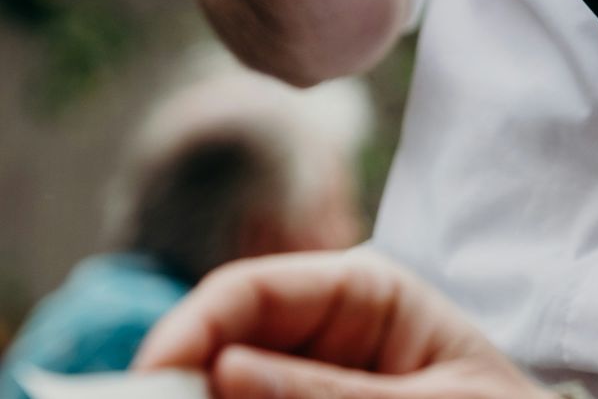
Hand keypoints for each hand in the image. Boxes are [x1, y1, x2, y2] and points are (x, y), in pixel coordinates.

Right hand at [133, 251, 555, 398]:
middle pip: (224, 350)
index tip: (151, 380)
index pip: (251, 290)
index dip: (189, 329)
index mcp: (365, 294)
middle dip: (188, 384)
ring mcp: (311, 383)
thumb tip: (225, 369)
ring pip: (234, 389)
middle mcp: (326, 335)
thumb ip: (334, 393)